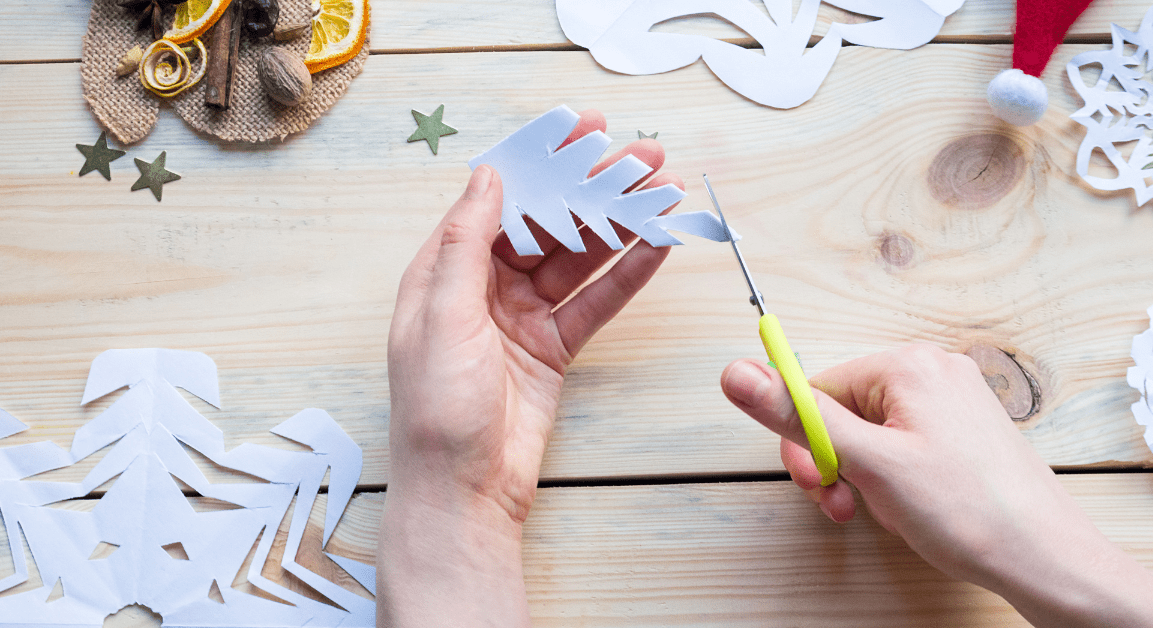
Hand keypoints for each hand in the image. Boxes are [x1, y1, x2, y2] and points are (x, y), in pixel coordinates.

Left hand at [378, 110, 682, 627]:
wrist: (464, 492)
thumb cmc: (435, 410)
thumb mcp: (441, 316)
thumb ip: (465, 244)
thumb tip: (487, 178)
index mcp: (443, 271)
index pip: (498, 201)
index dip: (540, 164)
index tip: (582, 133)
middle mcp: (483, 287)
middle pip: (546, 223)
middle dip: (592, 189)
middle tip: (641, 159)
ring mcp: (523, 316)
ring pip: (578, 258)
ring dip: (618, 225)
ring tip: (661, 193)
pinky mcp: (555, 346)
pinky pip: (596, 301)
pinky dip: (627, 276)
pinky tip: (657, 246)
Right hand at [721, 344, 1152, 626]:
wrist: (1045, 558)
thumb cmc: (970, 512)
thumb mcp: (868, 463)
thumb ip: (797, 416)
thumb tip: (737, 373)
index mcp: (907, 365)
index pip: (817, 389)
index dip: (807, 443)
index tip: (820, 481)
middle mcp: (931, 371)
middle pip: (843, 409)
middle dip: (836, 462)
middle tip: (848, 502)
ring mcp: (950, 401)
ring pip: (870, 432)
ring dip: (862, 475)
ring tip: (882, 509)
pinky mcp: (961, 430)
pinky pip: (901, 444)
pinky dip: (891, 477)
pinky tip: (909, 504)